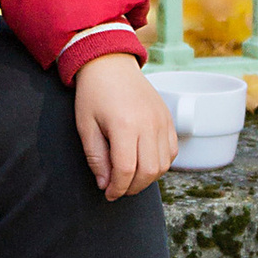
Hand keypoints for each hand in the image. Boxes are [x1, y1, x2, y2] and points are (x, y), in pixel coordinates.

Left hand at [73, 53, 178, 200]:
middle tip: (118, 189)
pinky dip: (161, 163)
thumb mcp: (86, 126)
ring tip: (131, 178)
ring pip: (163, 165)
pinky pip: (172, 151)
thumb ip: (96, 158)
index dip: (117, 188)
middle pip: (148, 171)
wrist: (110, 64)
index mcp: (124, 126)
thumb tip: (106, 185)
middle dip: (133, 187)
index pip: (126, 170)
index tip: (108, 194)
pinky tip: (145, 163)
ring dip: (148, 178)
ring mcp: (162, 121)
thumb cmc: (94, 94)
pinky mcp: (168, 118)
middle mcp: (148, 124)